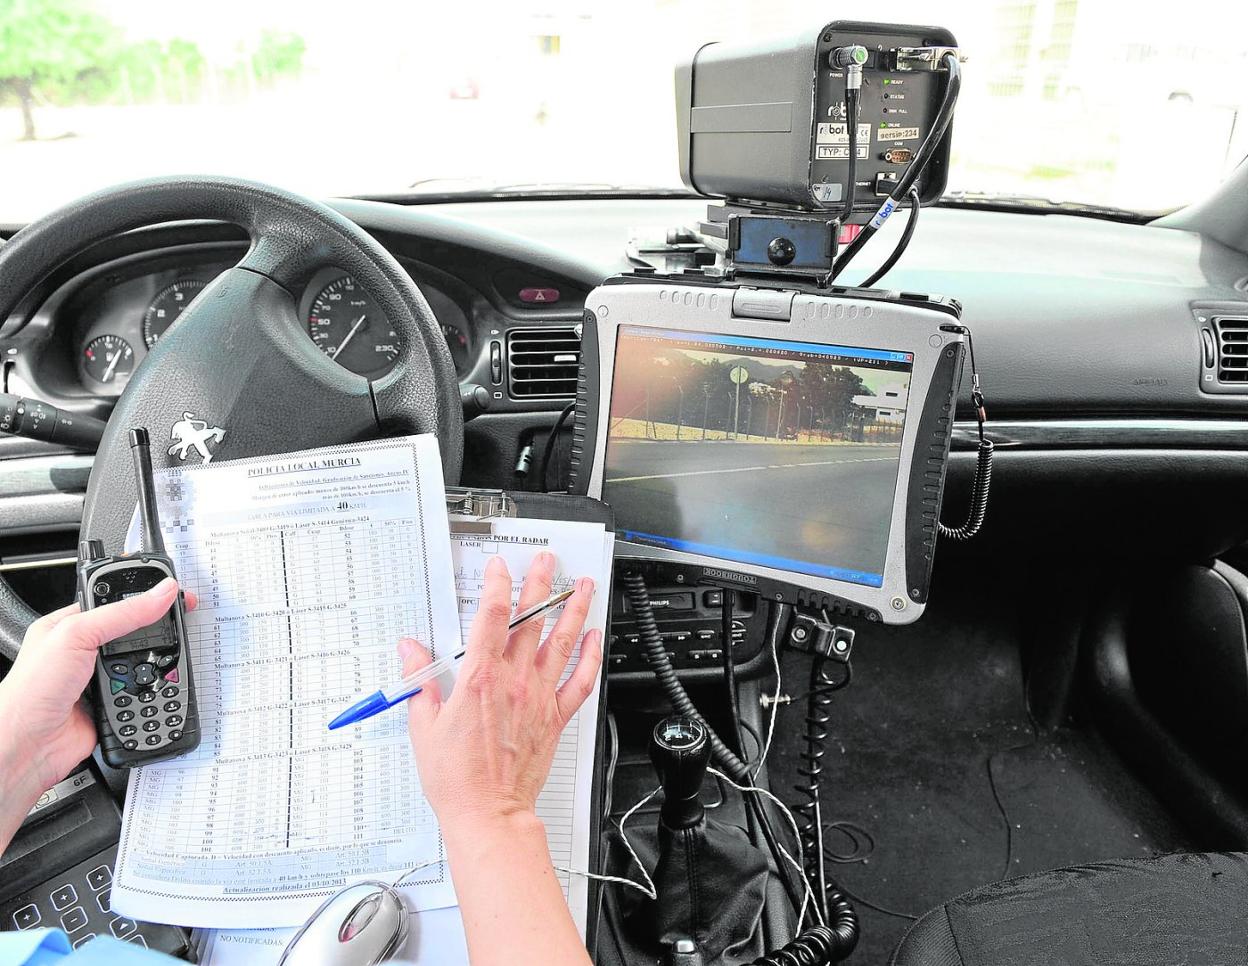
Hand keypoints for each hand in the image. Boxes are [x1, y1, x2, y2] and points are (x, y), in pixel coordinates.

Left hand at [0, 578, 194, 799]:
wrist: (27, 746)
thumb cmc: (30, 690)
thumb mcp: (76, 635)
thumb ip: (122, 614)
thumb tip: (161, 593)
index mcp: (70, 624)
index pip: (116, 600)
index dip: (145, 594)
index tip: (176, 592)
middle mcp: (85, 650)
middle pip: (134, 631)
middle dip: (155, 632)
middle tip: (179, 625)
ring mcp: (100, 677)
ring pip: (143, 662)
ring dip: (151, 666)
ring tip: (157, 661)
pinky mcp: (113, 702)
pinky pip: (144, 691)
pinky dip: (150, 692)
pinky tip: (150, 688)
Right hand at [403, 552, 602, 833]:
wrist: (488, 813)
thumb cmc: (456, 778)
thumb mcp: (423, 726)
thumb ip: (418, 682)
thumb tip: (408, 651)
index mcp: (480, 678)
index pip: (492, 615)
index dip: (498, 584)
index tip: (499, 568)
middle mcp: (514, 681)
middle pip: (531, 620)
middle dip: (540, 584)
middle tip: (547, 561)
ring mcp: (538, 698)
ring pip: (562, 643)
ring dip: (573, 610)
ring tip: (582, 586)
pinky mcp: (554, 718)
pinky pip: (579, 682)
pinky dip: (590, 658)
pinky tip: (595, 639)